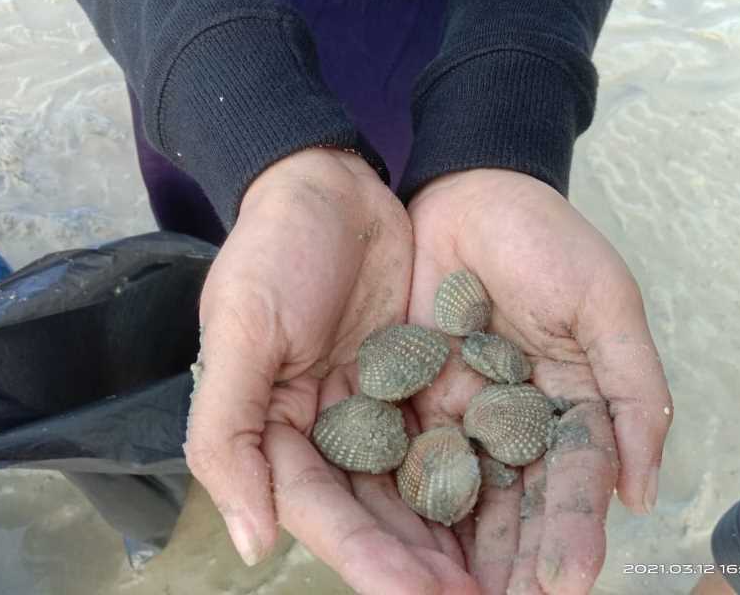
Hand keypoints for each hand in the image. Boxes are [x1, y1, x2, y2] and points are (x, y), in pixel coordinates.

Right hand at [184, 148, 477, 593]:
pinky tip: (512, 507)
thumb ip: (228, 436)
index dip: (372, 561)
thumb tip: (252, 543)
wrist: (330, 183)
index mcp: (277, 430)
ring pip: (417, 488)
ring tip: (507, 575)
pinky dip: (475, 475)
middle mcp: (328, 431)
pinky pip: (448, 437)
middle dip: (424, 563)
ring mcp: (377, 407)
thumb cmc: (275, 249)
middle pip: (376, 514)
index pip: (323, 513)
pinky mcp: (417, 381)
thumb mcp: (241, 331)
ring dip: (457, 535)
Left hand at [407, 169, 672, 593]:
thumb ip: (633, 390)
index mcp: (565, 406)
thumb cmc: (544, 239)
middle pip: (510, 502)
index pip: (570, 484)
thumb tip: (643, 490)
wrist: (466, 189)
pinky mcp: (403, 393)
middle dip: (508, 558)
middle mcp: (508, 420)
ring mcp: (454, 411)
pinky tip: (395, 540)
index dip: (571, 531)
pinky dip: (398, 497)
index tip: (566, 580)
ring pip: (454, 490)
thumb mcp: (604, 303)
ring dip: (451, 546)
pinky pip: (398, 452)